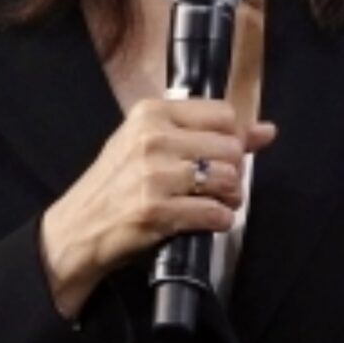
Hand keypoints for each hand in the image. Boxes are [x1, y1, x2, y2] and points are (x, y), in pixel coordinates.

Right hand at [38, 99, 277, 319]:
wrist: (76, 229)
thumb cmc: (117, 185)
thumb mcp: (153, 146)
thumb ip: (209, 134)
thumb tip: (267, 130)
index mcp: (151, 114)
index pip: (224, 114)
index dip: (233, 139)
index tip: (220, 156)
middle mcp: (152, 138)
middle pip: (232, 148)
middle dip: (233, 173)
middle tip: (215, 187)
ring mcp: (154, 175)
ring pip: (229, 179)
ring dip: (230, 199)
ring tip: (212, 204)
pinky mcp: (156, 210)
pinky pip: (216, 213)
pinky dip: (219, 221)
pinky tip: (204, 221)